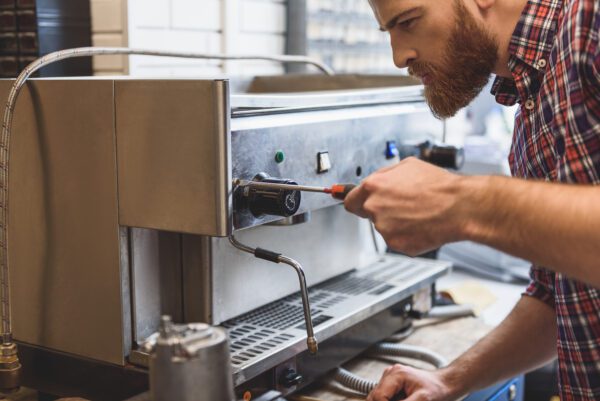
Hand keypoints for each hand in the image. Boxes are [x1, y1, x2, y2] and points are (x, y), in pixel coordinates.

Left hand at [344, 157, 467, 255]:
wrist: (459, 207)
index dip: (355, 200)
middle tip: (403, 205)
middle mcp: (375, 208)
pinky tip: (422, 224)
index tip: (349, 203)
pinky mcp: (397, 244)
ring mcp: (385, 228)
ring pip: (384, 227)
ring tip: (418, 213)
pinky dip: (407, 235)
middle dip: (382, 210)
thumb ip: (385, 175)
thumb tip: (375, 180)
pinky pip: (397, 239)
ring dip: (396, 222)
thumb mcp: (408, 165)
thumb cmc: (438, 186)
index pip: (350, 199)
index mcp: (374, 186)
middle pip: (368, 213)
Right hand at [367, 364, 457, 400]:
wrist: (444, 384)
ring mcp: (389, 378)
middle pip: (374, 397)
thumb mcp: (422, 400)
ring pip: (376, 397)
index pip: (379, 396)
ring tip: (406, 400)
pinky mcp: (391, 384)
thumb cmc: (437, 390)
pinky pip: (383, 397)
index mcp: (396, 374)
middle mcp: (390, 373)